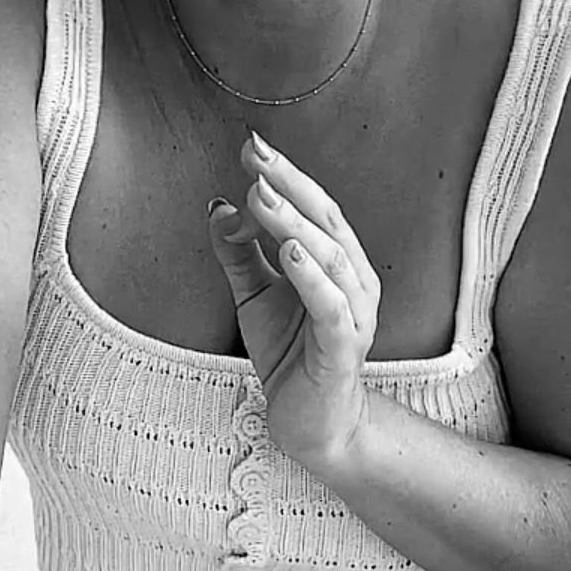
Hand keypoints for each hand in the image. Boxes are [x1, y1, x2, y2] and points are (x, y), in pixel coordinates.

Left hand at [207, 132, 380, 469]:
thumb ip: (238, 253)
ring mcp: (354, 314)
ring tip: (262, 196)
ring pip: (330, 257)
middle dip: (290, 184)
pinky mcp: (344, 348)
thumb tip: (217, 206)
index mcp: (336, 262)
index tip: (250, 147)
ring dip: (294, 223)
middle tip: (255, 156)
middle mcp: (354, 281)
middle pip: (326, 220)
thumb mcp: (255, 296)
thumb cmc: (291, 355)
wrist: (311, 424)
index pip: (314, 206)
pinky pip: (332, 307)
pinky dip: (312, 277)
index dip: (284, 175)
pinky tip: (290, 252)